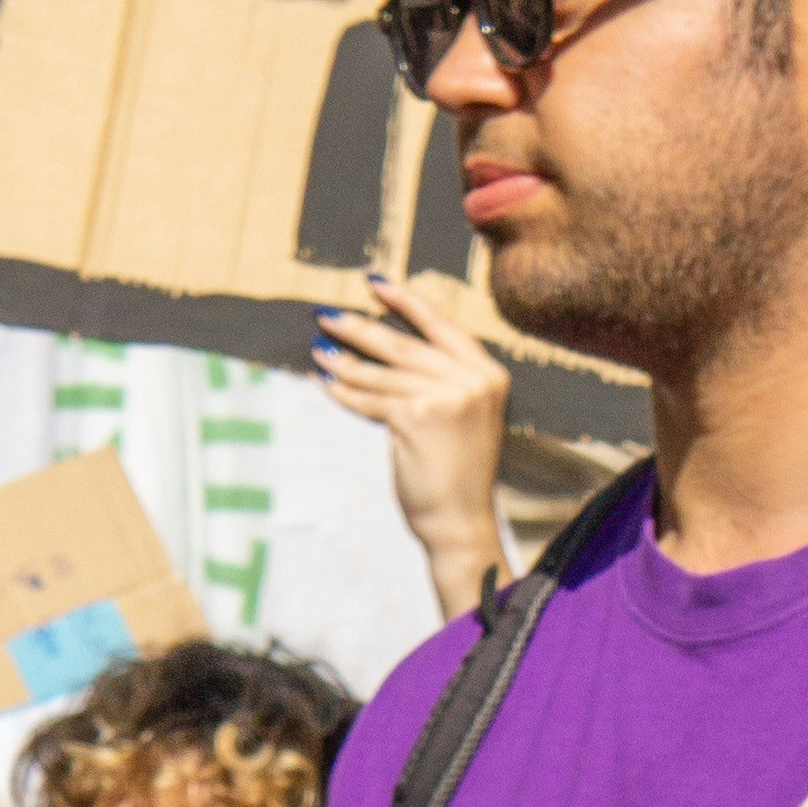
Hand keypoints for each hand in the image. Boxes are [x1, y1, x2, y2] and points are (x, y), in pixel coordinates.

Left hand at [314, 277, 511, 619]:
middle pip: (404, 345)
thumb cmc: (456, 475)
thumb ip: (437, 378)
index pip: (440, 326)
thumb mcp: (460, 416)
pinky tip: (327, 384)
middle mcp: (472, 381)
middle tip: (325, 314)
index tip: (372, 283)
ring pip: (383, 373)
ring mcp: (448, 398)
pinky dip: (347, 393)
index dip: (404, 302)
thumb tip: (381, 340)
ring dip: (345, 361)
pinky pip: (373, 400)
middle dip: (359, 328)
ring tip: (319, 350)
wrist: (460, 523)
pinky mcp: (418, 418)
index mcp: (488, 374)